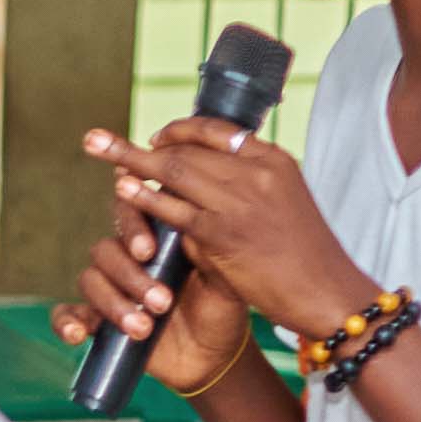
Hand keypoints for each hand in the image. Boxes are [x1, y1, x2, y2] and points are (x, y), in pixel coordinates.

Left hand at [68, 118, 373, 365]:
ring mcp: (240, 200)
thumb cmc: (303, 255)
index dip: (180, 131)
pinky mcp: (222, 232)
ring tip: (94, 148)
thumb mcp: (282, 205)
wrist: (326, 290)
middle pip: (189, 149)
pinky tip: (120, 190)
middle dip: (142, 144)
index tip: (155, 137)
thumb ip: (243, 189)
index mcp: (274, 160)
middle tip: (99, 140)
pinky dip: (144, 198)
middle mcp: (257, 172)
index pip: (219, 131)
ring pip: (175, 171)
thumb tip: (197, 185)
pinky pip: (173, 209)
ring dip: (130, 160)